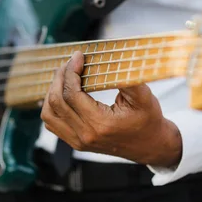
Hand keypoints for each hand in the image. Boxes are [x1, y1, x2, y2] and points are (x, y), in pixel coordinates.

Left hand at [41, 51, 181, 166]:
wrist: (151, 145)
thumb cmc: (148, 120)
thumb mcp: (144, 96)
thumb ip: (127, 78)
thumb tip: (112, 58)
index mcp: (100, 124)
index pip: (72, 94)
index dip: (71, 71)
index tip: (78, 56)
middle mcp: (85, 135)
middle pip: (57, 102)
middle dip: (60, 77)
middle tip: (70, 63)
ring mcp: (78, 141)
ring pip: (49, 114)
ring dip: (52, 92)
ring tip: (64, 76)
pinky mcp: (76, 142)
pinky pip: (53, 123)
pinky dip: (52, 106)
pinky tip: (62, 92)